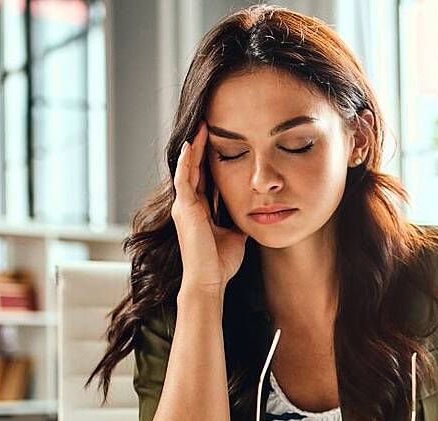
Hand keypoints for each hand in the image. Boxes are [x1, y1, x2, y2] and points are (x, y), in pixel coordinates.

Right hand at [171, 121, 246, 294]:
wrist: (209, 281)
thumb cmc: (220, 263)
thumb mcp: (235, 235)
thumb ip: (239, 221)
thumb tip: (254, 212)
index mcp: (199, 210)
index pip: (204, 177)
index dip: (209, 158)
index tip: (219, 139)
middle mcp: (188, 205)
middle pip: (193, 167)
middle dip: (199, 145)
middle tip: (207, 122)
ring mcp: (184, 206)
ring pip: (187, 168)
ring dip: (193, 146)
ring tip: (201, 125)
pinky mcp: (184, 209)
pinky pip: (183, 178)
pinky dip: (186, 161)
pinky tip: (190, 144)